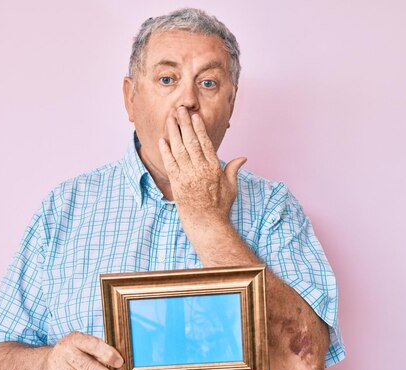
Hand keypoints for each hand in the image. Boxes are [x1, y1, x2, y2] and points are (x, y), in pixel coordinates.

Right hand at [40, 331, 126, 369]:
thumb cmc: (74, 352)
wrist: (48, 363)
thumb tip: (119, 365)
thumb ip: (99, 351)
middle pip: (88, 367)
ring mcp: (59, 367)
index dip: (108, 354)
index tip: (120, 363)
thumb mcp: (84, 344)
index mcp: (75, 339)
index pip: (93, 345)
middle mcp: (65, 352)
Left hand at [158, 106, 246, 227]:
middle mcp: (200, 169)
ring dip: (173, 132)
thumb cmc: (220, 206)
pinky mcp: (177, 183)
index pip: (205, 142)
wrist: (206, 224)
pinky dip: (165, 150)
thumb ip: (233, 169)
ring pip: (179, 149)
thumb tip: (243, 158)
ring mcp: (187, 176)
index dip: (198, 128)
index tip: (194, 116)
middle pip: (191, 141)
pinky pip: (169, 163)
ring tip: (170, 119)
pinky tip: (162, 139)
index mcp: (214, 167)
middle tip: (180, 110)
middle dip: (184, 124)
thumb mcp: (231, 187)